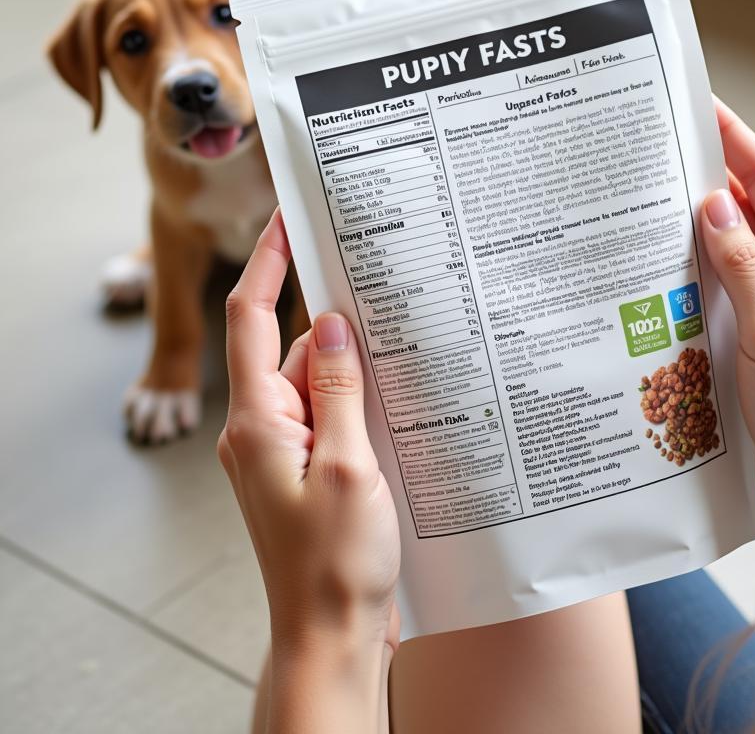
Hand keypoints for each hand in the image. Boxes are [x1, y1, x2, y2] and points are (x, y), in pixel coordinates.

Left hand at [219, 208, 400, 659]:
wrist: (331, 635)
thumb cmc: (336, 563)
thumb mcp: (347, 465)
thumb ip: (338, 388)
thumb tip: (330, 321)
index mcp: (258, 422)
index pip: (251, 320)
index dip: (264, 263)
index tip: (284, 218)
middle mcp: (262, 429)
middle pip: (296, 350)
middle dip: (337, 328)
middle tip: (388, 299)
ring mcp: (283, 450)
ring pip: (320, 383)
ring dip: (356, 374)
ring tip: (404, 377)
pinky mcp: (308, 468)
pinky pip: (329, 415)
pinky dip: (359, 405)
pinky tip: (397, 411)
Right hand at [700, 101, 754, 560]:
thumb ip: (743, 267)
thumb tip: (716, 205)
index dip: (738, 146)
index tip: (704, 111)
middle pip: (750, 211)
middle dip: (709, 176)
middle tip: (661, 144)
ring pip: (730, 246)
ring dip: (695, 221)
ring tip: (650, 188)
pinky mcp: (752, 330)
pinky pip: (719, 284)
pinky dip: (692, 267)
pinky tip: (660, 254)